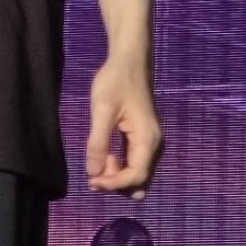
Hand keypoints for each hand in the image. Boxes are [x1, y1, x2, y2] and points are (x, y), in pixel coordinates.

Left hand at [86, 58, 162, 197]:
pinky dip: (120, 166)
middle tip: (92, 176)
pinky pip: (134, 162)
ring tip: (97, 161)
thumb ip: (98, 142)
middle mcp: (153, 144)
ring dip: (118, 176)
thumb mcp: (102, 110)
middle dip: (117, 184)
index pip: (136, 176)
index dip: (114, 184)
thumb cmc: (115, 81)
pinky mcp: (142, 137)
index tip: (91, 181)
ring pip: (138, 173)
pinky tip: (105, 157)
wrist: (129, 61)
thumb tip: (93, 173)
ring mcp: (150, 141)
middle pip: (140, 180)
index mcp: (147, 139)